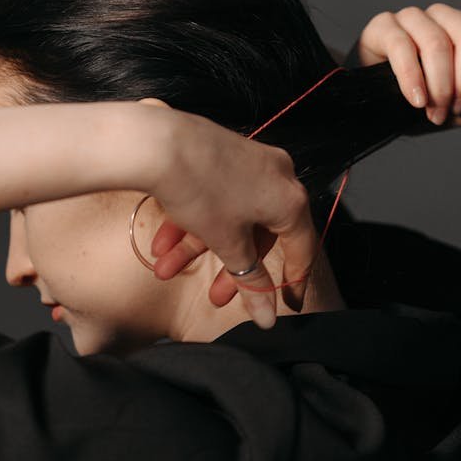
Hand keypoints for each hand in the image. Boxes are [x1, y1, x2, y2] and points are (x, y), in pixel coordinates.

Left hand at [141, 106, 317, 328]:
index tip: (286, 303)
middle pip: (260, 234)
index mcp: (290, 198)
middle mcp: (276, 176)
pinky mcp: (221, 155)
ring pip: (231, 216)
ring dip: (199, 247)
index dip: (293, 282)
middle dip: (230, 268)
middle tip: (215, 297)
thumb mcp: (228, 244)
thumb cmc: (201, 188)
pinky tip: (162, 242)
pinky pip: (215, 196)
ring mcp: (248, 162)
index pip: (302, 249)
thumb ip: (251, 281)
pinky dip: (193, 221)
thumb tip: (268, 316)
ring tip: (168, 268)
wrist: (158, 144)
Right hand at [354, 0, 460, 126]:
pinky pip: (402, 46)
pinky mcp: (384, 26)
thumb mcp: (460, 112)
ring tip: (436, 113)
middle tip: (456, 109)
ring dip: (440, 86)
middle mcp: (444, 17)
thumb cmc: (424, 104)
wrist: (378, 110)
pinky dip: (413, 78)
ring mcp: (413, 18)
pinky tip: (417, 101)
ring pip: (437, 42)